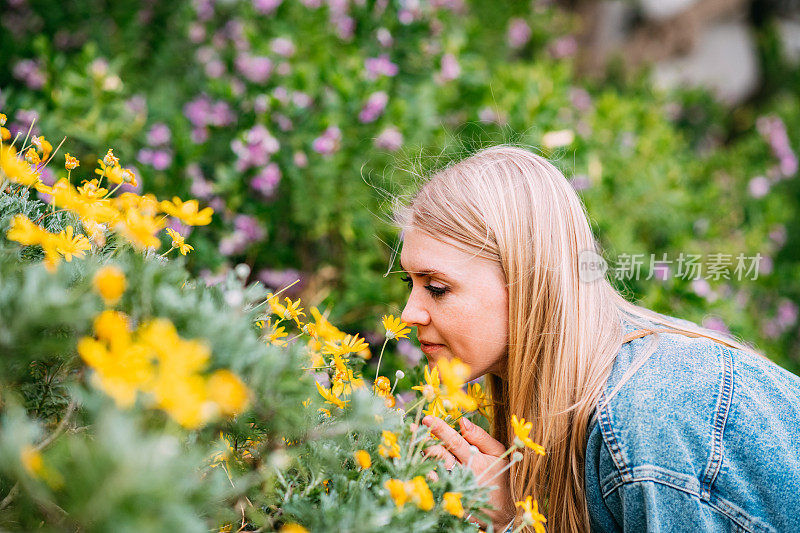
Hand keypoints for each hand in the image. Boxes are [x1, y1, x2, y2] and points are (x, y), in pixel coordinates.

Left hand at [420, 415, 515, 529]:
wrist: (501, 511)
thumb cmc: (500, 476)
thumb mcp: (497, 454)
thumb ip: (480, 437)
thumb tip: (463, 421)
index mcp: (476, 461)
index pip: (455, 441)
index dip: (440, 429)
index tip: (427, 418)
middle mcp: (463, 474)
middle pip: (439, 454)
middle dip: (425, 440)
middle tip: (413, 428)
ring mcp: (454, 487)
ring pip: (433, 468)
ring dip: (422, 454)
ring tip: (413, 442)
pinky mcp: (448, 498)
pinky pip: (431, 484)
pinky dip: (424, 472)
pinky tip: (418, 464)